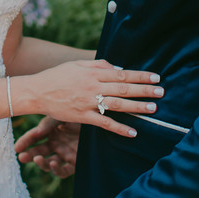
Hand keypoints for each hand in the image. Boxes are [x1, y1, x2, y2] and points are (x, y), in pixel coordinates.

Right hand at [16, 60, 161, 138]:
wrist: (37, 92)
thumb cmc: (57, 76)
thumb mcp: (77, 65)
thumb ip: (98, 66)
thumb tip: (119, 69)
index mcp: (93, 74)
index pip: (122, 74)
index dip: (140, 76)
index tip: (155, 77)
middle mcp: (92, 87)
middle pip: (123, 89)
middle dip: (144, 91)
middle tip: (161, 92)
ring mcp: (88, 103)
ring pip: (117, 105)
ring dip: (136, 107)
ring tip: (153, 109)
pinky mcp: (82, 117)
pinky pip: (104, 124)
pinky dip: (119, 128)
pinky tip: (132, 132)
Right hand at [16, 116, 79, 177]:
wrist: (102, 118)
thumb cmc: (82, 113)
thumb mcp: (63, 115)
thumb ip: (48, 124)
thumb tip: (35, 133)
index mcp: (51, 132)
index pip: (34, 138)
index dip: (25, 143)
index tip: (16, 147)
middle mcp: (57, 144)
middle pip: (39, 152)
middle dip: (29, 155)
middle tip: (22, 156)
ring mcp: (65, 154)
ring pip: (49, 163)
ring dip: (42, 163)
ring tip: (38, 158)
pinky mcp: (75, 163)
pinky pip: (64, 170)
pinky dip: (57, 169)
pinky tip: (54, 163)